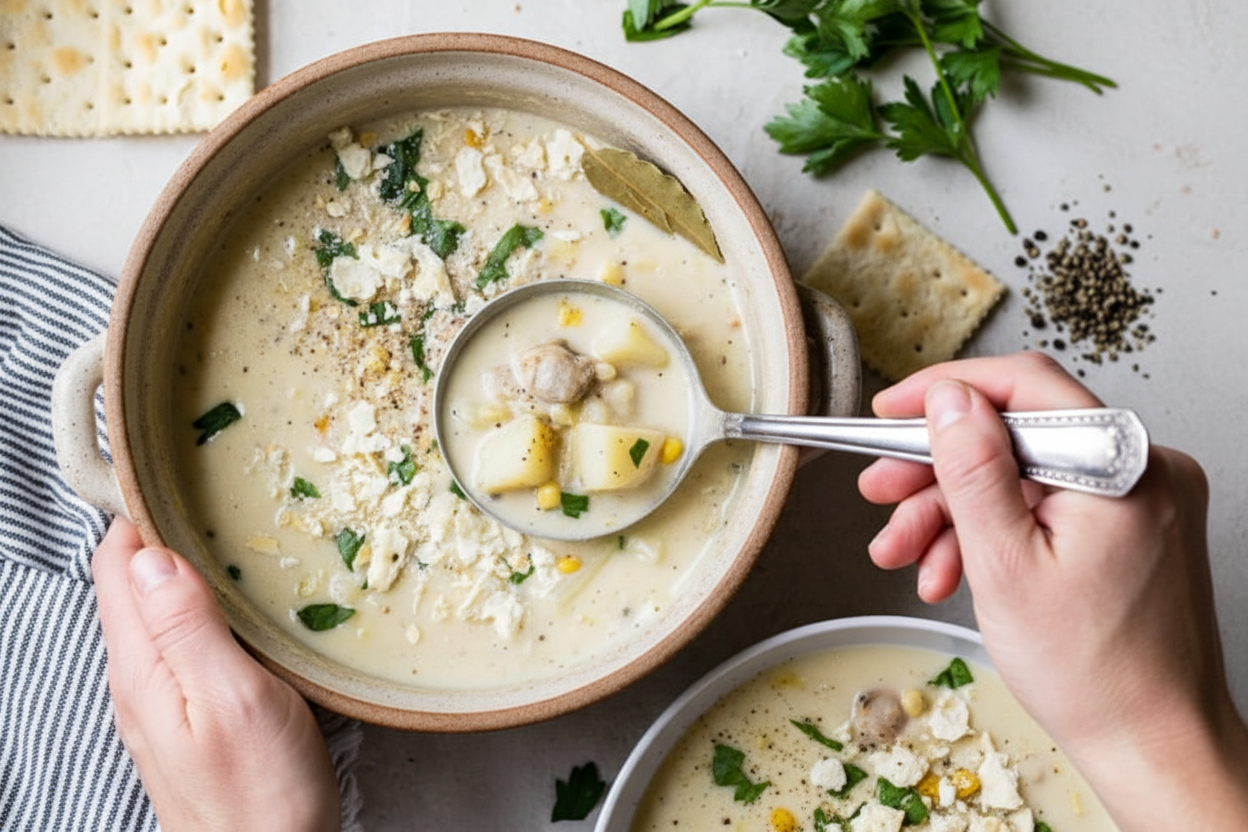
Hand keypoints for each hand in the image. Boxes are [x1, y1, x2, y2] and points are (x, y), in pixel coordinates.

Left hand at [93, 517, 340, 831]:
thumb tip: (154, 558)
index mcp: (142, 666)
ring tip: (224, 531)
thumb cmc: (260, 792)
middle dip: (160, 531)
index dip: (140, 512)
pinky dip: (199, 605)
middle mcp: (138, 678)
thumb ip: (189, 627)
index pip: (116, 565)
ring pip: (155, 610)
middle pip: (130, 584)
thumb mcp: (233, 699)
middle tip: (207, 489)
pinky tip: (235, 601)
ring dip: (180, 566)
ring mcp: (159, 697)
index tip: (173, 472)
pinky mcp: (186, 712)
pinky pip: (179, 639)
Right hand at [858, 352, 1247, 828]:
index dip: (944, 391)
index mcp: (1119, 465)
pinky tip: (955, 569)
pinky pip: (1046, 507)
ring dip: (955, 512)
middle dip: (937, 469)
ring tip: (909, 555)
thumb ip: (972, 469)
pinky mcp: (1131, 527)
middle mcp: (1141, 469)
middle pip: (1015, 435)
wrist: (1154, 744)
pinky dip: (995, 533)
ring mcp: (1139, 499)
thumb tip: (948, 399)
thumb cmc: (1096, 674)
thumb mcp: (1003, 563)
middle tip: (882, 492)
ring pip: (1022, 476)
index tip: (891, 411)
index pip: (1022, 384)